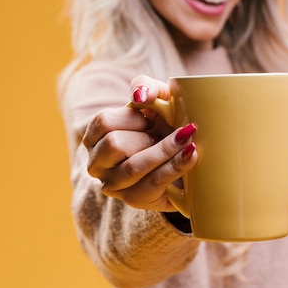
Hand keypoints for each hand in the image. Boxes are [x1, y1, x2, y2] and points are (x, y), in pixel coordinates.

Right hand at [82, 75, 197, 210]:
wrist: (187, 155)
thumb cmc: (165, 123)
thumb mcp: (157, 98)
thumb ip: (145, 87)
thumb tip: (139, 96)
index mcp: (96, 136)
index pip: (104, 122)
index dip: (132, 117)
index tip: (151, 119)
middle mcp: (97, 163)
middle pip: (114, 145)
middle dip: (147, 137)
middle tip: (170, 133)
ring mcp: (114, 186)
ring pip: (134, 167)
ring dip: (165, 150)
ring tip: (188, 141)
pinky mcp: (136, 200)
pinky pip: (154, 182)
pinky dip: (175, 166)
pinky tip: (191, 155)